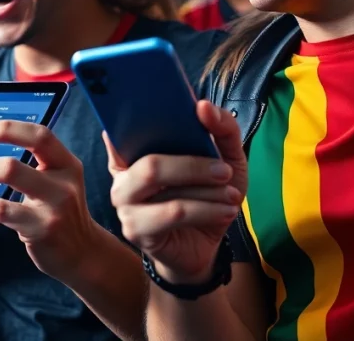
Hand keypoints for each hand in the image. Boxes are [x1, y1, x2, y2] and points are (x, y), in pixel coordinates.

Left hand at [0, 119, 100, 281]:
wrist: (84, 254)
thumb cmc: (61, 214)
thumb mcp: (57, 185)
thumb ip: (33, 168)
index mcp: (66, 165)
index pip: (40, 136)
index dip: (9, 129)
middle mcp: (63, 183)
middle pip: (15, 162)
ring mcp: (54, 207)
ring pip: (7, 183)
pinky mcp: (41, 229)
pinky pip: (1, 210)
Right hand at [107, 101, 246, 284]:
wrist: (202, 247)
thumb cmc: (206, 197)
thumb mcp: (225, 159)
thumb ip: (221, 130)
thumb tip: (203, 106)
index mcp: (134, 152)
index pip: (127, 126)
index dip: (142, 116)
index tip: (174, 112)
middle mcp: (122, 175)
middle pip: (150, 163)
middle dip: (193, 165)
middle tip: (223, 170)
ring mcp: (124, 204)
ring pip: (165, 189)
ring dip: (206, 192)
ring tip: (231, 196)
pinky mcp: (135, 230)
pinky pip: (174, 214)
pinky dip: (206, 211)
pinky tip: (226, 211)